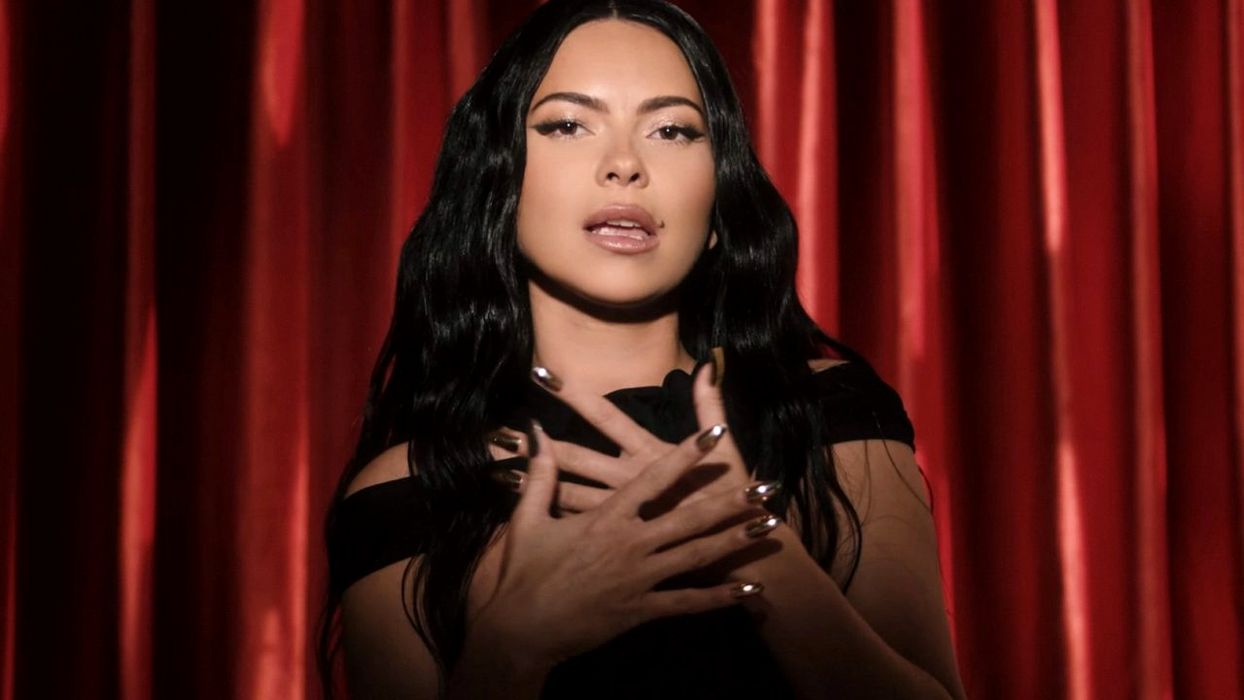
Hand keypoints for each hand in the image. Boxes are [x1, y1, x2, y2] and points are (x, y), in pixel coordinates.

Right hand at [473, 419, 777, 667]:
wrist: (520, 631)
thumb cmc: (523, 573)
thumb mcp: (527, 520)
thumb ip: (541, 476)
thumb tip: (536, 435)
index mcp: (606, 518)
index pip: (654, 479)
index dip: (686, 455)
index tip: (716, 434)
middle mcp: (630, 545)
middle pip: (690, 518)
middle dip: (731, 501)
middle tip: (766, 488)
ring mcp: (639, 579)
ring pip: (696, 556)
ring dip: (735, 541)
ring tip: (769, 528)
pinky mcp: (641, 610)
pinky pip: (687, 602)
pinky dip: (720, 597)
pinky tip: (750, 591)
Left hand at [490, 359, 769, 516]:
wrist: (740, 549)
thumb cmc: (731, 493)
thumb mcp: (723, 447)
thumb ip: (710, 403)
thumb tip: (706, 364)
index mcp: (649, 452)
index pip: (604, 415)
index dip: (572, 395)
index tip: (540, 375)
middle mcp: (628, 479)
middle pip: (572, 457)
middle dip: (534, 446)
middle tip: (498, 434)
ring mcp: (620, 511)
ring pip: (566, 493)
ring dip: (532, 486)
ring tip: (498, 474)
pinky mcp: (618, 539)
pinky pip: (577, 526)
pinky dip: (549, 517)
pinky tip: (518, 516)